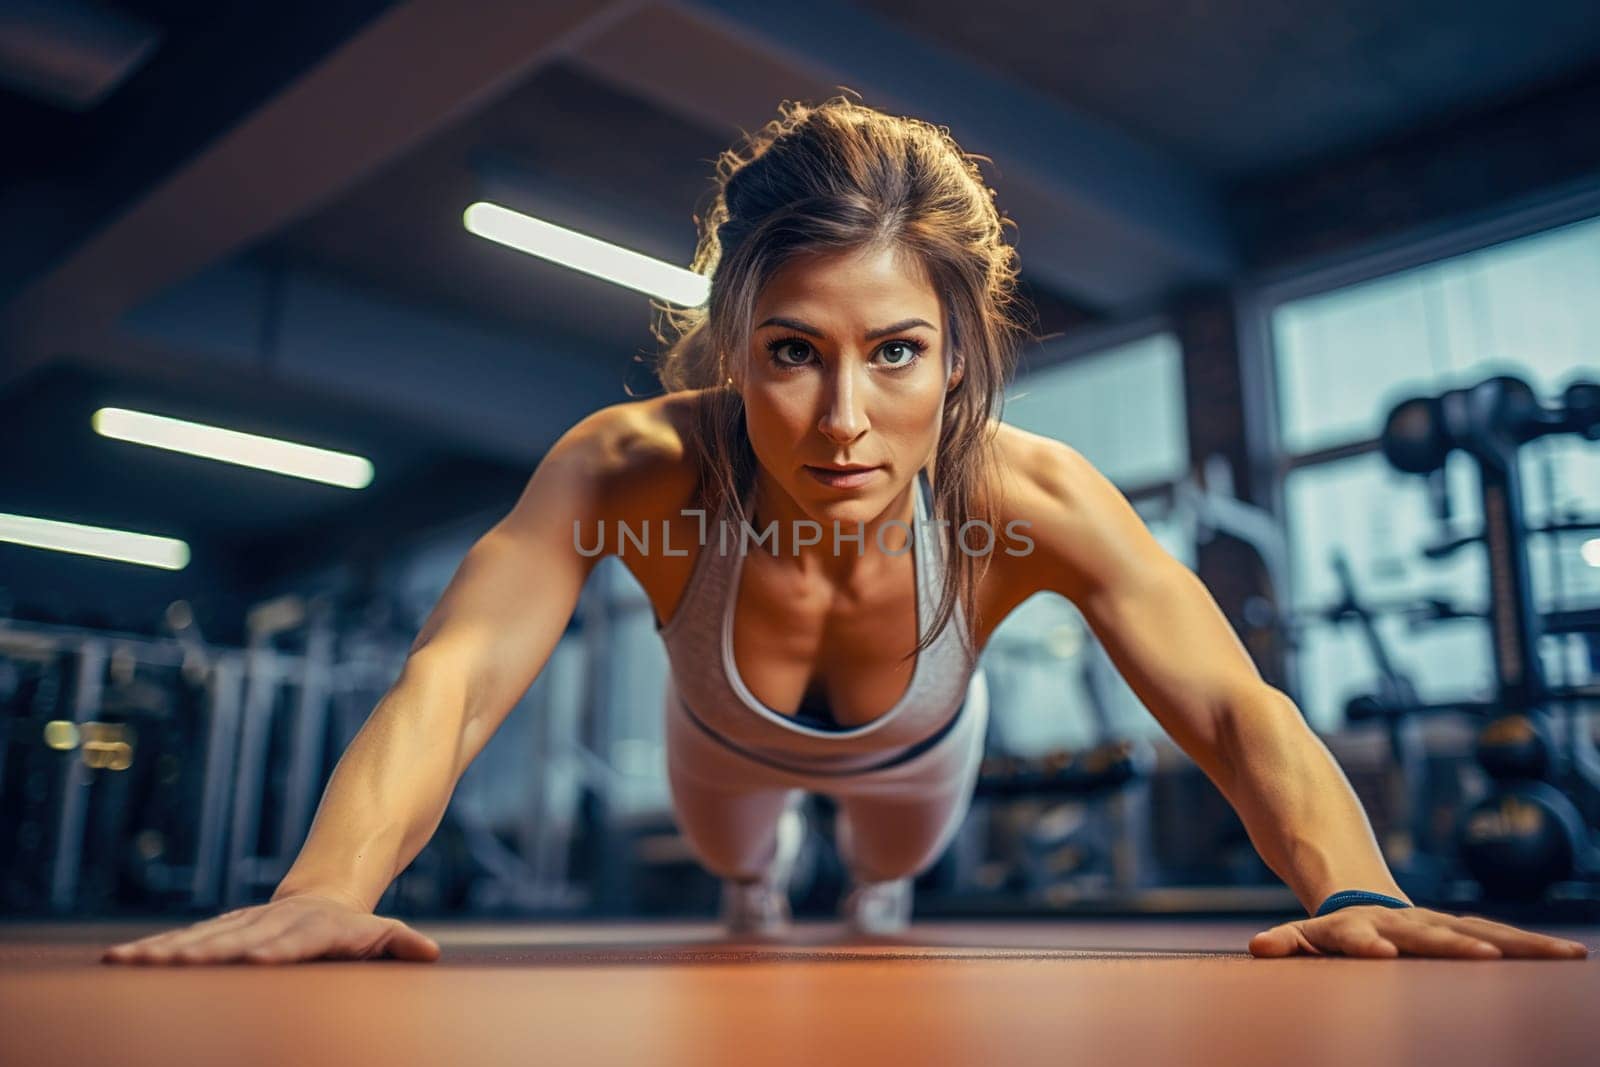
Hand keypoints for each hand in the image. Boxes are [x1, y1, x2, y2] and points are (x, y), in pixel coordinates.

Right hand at [101, 892, 440, 965]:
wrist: (322, 891)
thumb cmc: (353, 926)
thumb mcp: (379, 930)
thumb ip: (400, 942)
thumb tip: (430, 952)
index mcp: (309, 930)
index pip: (292, 944)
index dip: (276, 952)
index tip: (257, 961)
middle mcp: (270, 926)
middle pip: (235, 941)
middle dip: (203, 954)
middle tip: (170, 965)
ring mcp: (242, 927)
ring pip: (200, 939)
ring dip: (165, 952)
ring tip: (127, 961)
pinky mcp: (222, 932)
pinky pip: (186, 941)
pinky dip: (155, 950)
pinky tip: (121, 961)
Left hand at [1249, 905, 1589, 958]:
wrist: (1358, 885)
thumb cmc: (1332, 928)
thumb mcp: (1303, 935)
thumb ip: (1287, 942)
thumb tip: (1259, 948)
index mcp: (1358, 926)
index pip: (1360, 937)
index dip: (1368, 944)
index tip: (1382, 953)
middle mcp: (1402, 922)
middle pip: (1431, 936)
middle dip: (1457, 948)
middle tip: (1487, 960)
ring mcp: (1436, 924)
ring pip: (1478, 934)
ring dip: (1516, 947)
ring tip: (1557, 955)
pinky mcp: (1462, 931)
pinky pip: (1499, 939)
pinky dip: (1530, 947)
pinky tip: (1569, 955)